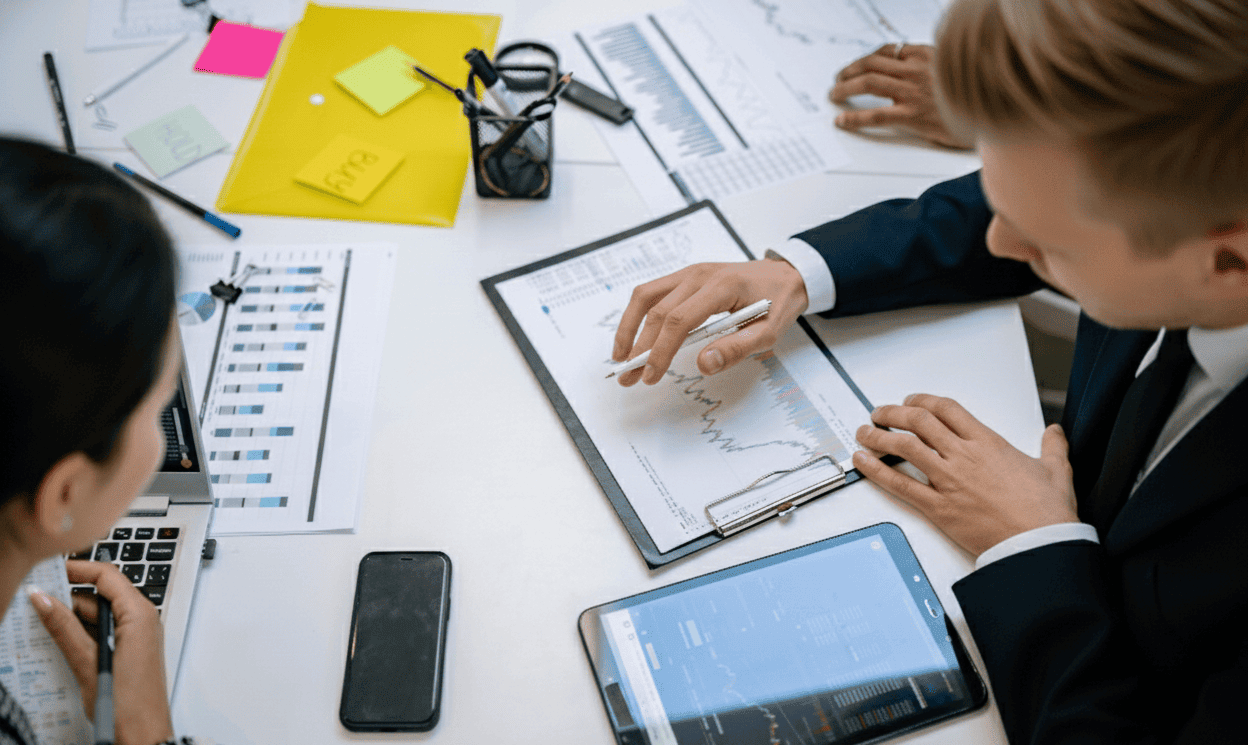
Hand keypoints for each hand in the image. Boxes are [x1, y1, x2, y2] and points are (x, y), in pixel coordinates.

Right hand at [29, 560, 173, 744]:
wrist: (143, 736)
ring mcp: (136, 635)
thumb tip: (43, 599)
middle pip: (102, 594)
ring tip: (42, 623)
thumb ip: (63, 628)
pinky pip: (103, 631)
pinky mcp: (129, 650)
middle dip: (69, 596)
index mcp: (139, 615)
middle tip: (37, 601)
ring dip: (73, 617)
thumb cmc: (127, 704)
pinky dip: (81, 632)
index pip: (108, 575)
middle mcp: (142, 620)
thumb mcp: (87, 661)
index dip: (78, 569)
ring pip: (100, 614)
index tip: (50, 571)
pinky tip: (59, 641)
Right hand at [611, 258, 807, 385]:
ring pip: (646, 296)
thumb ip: (736, 348)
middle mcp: (699, 275)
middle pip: (657, 311)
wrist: (785, 274)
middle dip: (639, 347)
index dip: (660, 351)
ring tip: (620, 357)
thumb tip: (703, 365)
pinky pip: (652, 292)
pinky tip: (634, 336)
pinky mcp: (685, 276)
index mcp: (721, 287)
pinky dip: (638, 314)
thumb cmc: (778, 302)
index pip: (678, 321)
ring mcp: (689, 273)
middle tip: (628, 377)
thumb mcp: (769, 332)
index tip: (651, 376)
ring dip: (629, 327)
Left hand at [829, 43, 972, 149]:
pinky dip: (854, 117)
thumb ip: (933, 67)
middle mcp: (918, 69)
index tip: (857, 65)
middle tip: (839, 80)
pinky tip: (843, 120)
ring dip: (846, 87)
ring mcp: (913, 91)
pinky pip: (875, 114)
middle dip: (849, 70)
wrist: (993, 112)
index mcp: (928, 55)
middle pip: (872, 63)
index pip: (888, 50)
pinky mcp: (913, 114)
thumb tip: (912, 68)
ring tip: (835, 95)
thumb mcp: (956, 70)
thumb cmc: (975, 96)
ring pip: (869, 82)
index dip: (867, 58)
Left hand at [853, 393, 1077, 555]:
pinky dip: (877, 470)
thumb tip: (1054, 433)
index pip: (946, 409)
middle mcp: (963, 457)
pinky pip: (899, 484)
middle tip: (880, 414)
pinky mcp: (938, 508)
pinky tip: (863, 462)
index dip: (923, 401)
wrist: (1039, 545)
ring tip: (865, 433)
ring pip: (904, 447)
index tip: (912, 402)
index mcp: (988, 443)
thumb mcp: (1056, 470)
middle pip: (918, 422)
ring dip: (878, 436)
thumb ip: (1053, 447)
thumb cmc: (1046, 512)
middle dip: (893, 413)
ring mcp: (948, 481)